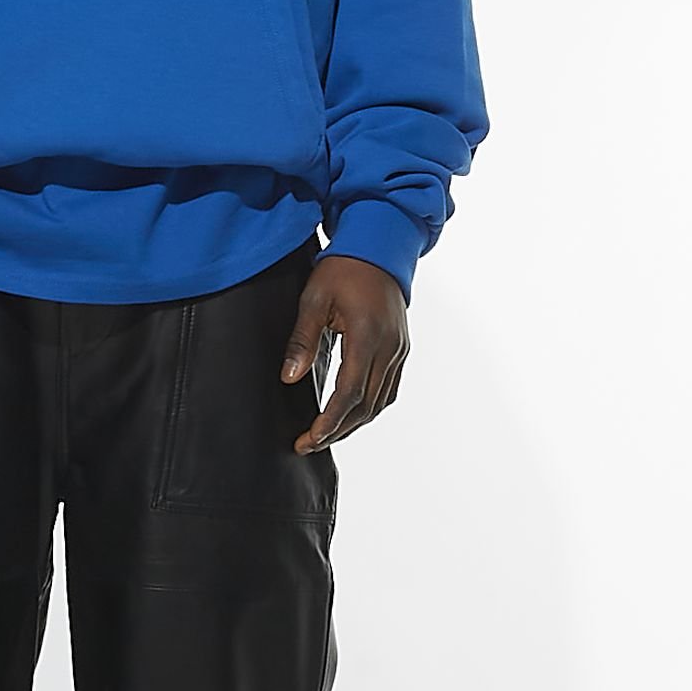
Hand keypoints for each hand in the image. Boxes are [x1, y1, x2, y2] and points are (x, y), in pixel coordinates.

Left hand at [281, 253, 408, 447]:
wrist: (378, 246)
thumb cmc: (343, 269)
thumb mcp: (314, 299)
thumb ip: (302, 340)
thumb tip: (289, 378)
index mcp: (368, 336)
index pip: (349, 394)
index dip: (329, 422)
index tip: (309, 439)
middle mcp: (390, 348)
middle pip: (366, 406)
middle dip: (337, 430)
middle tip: (308, 444)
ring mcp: (400, 349)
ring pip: (380, 402)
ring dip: (354, 422)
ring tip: (326, 434)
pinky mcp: (402, 348)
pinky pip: (389, 389)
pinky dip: (369, 406)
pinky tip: (350, 413)